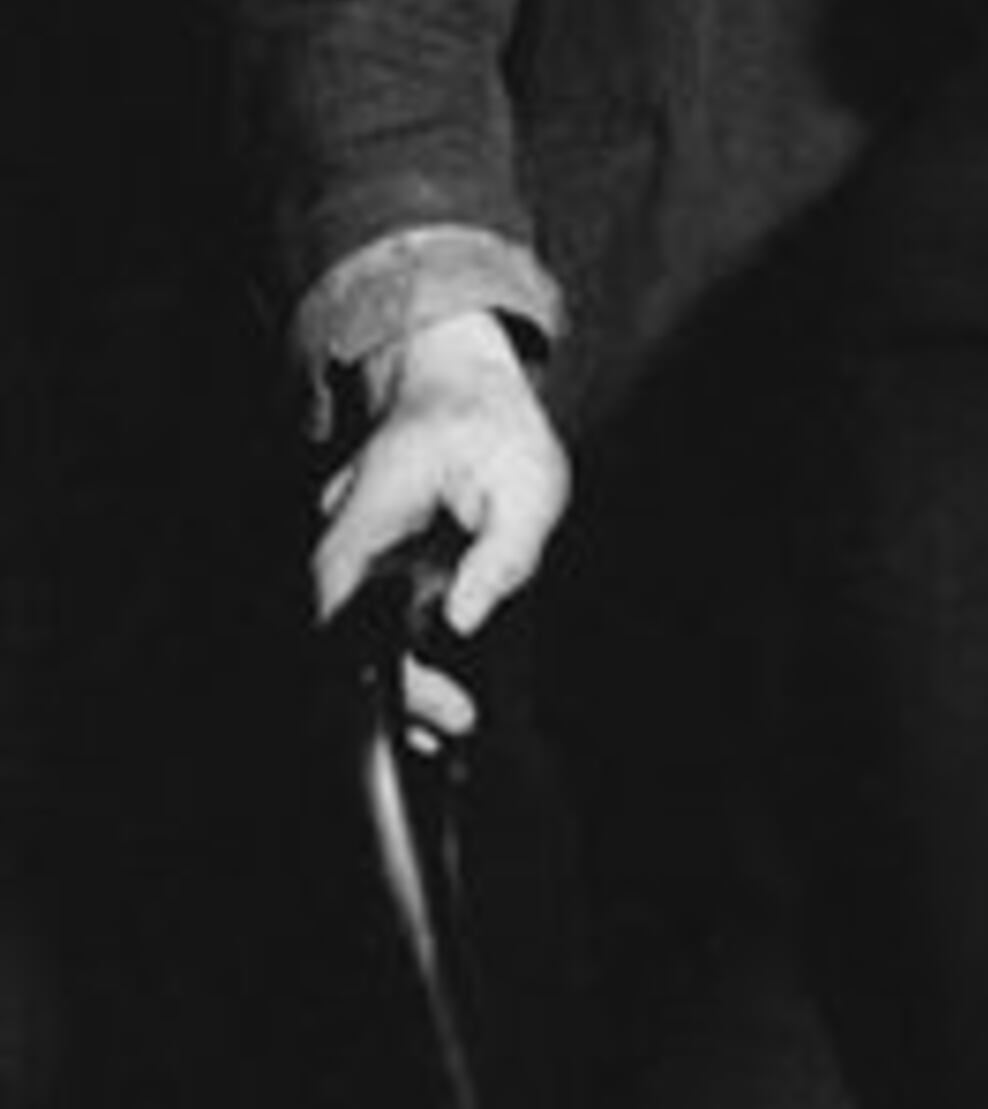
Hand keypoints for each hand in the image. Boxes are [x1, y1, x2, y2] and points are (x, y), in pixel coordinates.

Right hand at [314, 310, 569, 738]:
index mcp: (368, 516)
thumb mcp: (528, 484)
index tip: (420, 702)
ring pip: (355, 632)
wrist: (463, 387)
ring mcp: (358, 555)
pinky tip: (443, 695)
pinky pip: (375, 621)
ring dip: (399, 678)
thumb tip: (463, 618)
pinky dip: (404, 655)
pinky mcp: (376, 567)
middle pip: (341, 632)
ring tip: (450, 719)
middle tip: (451, 721)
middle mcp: (347, 540)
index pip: (338, 607)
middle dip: (390, 687)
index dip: (367, 663)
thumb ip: (501, 553)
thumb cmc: (493, 429)